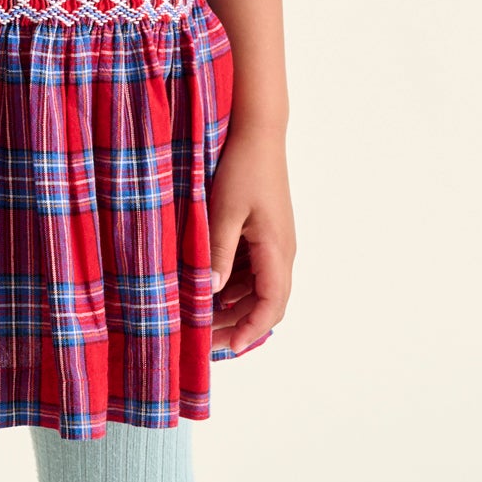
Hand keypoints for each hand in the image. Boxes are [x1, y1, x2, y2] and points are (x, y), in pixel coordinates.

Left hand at [206, 124, 293, 353]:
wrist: (258, 132)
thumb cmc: (243, 168)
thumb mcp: (223, 212)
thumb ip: (217, 253)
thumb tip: (208, 293)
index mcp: (276, 250)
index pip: (271, 304)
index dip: (251, 330)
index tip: (228, 348)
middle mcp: (282, 251)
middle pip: (266, 302)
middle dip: (237, 324)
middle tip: (204, 337)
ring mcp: (275, 243)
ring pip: (257, 288)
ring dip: (232, 305)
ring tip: (199, 315)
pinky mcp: (265, 233)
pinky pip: (252, 270)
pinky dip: (232, 284)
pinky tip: (207, 287)